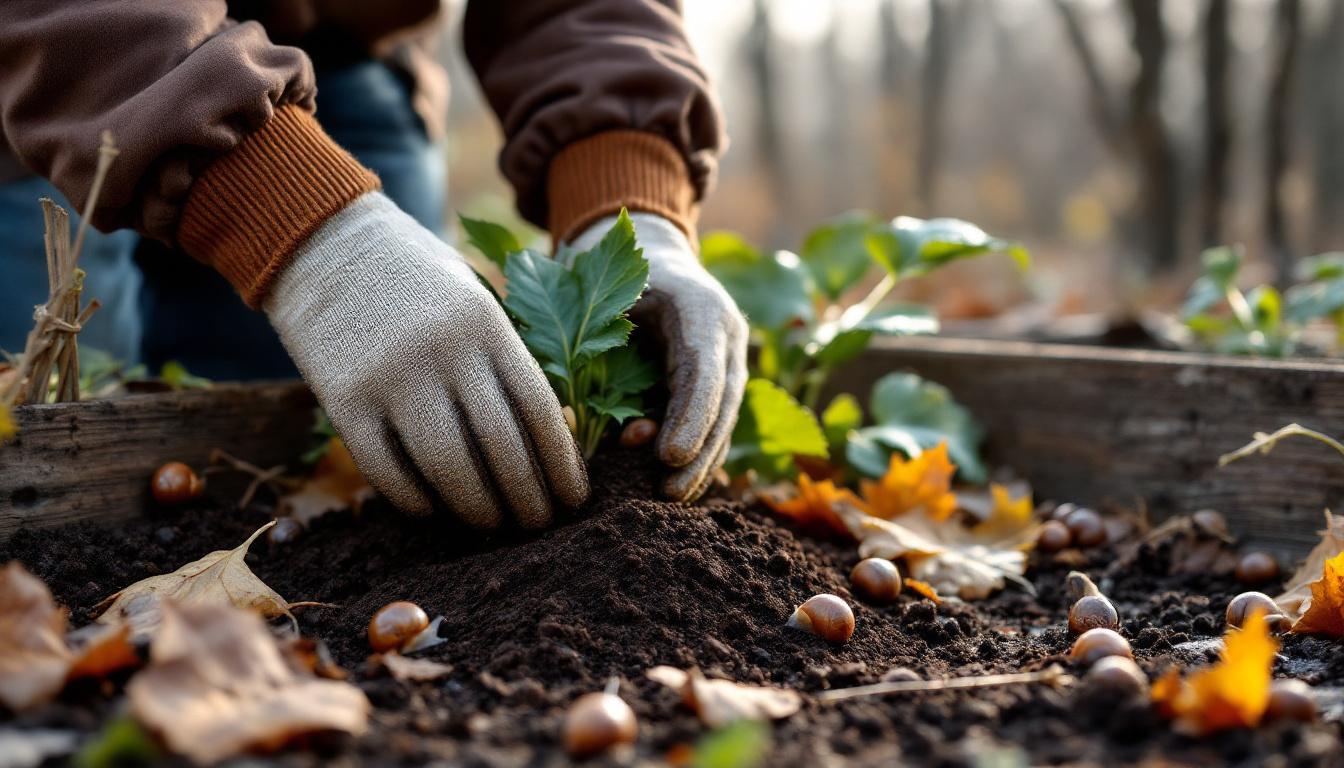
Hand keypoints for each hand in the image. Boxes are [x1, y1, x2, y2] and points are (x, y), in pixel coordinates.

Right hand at [265, 192, 587, 527]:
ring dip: (476, 508)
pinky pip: (386, 469)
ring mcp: (391, 376)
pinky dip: (414, 499)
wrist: (323, 241)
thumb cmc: (415, 279)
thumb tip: (551, 440)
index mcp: (486, 324)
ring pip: (447, 466)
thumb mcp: (473, 301)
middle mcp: (444, 351)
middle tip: (537, 525)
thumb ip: (504, 360)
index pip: (539, 409)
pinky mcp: (343, 398)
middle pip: (500, 446)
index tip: (573, 499)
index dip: (562, 464)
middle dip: (526, 497)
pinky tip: (432, 509)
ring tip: (491, 524)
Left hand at [571, 212, 747, 500]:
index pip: (704, 369)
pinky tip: (676, 485)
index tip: (671, 457)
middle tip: (669, 493)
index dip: (692, 416)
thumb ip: (593, 344)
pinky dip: (696, 454)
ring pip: (722, 419)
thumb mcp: (599, 294)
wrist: (651, 255)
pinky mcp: (720, 381)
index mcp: (700, 307)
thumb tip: (569, 413)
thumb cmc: (611, 272)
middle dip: (699, 452)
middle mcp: (725, 335)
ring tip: (669, 496)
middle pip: (722, 403)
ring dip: (699, 462)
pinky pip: (712, 422)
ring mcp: (729, 359)